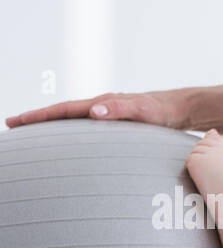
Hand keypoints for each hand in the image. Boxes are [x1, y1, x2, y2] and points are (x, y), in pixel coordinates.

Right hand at [5, 90, 187, 128]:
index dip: (38, 116)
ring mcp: (107, 114)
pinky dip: (72, 132)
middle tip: (12, 127)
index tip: (15, 122)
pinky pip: (86, 127)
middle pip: (61, 113)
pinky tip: (69, 142)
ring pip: (72, 120)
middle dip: (36, 120)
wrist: (181, 108)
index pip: (62, 110)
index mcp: (101, 104)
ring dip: (52, 126)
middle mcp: (100, 107)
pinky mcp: (115, 122)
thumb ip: (120, 109)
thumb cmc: (163, 111)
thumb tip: (93, 111)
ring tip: (33, 136)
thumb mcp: (143, 110)